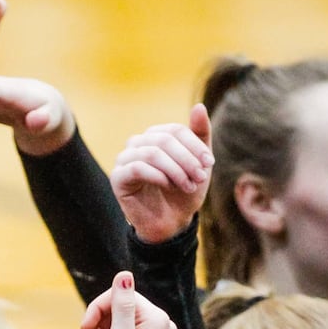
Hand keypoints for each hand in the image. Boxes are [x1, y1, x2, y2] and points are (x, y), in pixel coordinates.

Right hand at [111, 105, 213, 242]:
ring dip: (175, 170)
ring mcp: (125, 159)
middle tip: (200, 177)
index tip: (209, 163)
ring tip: (188, 185)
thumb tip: (199, 106)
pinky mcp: (118, 177)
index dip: (194, 145)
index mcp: (155, 136)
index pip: (175, 130)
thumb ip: (200, 135)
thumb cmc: (183, 191)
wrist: (171, 223)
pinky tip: (168, 186)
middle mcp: (137, 143)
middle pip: (164, 140)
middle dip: (186, 159)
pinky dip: (157, 176)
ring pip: (152, 153)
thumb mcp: (198, 163)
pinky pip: (137, 168)